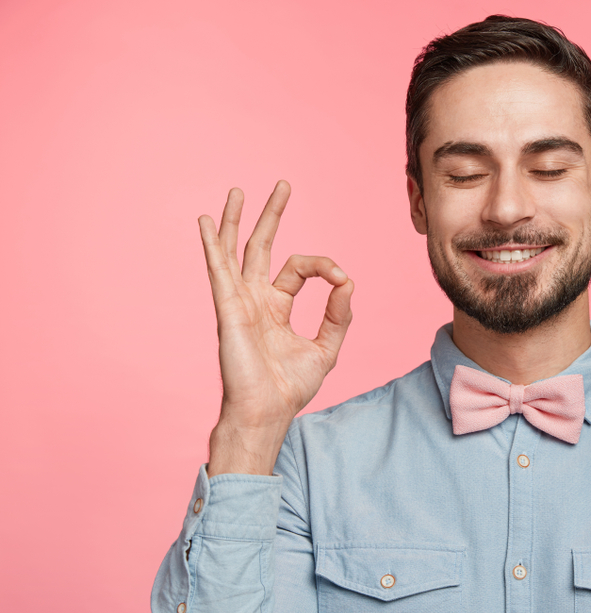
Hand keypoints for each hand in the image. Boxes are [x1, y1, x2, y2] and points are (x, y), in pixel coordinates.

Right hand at [198, 181, 353, 476]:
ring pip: (235, 251)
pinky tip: (206, 221)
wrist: (267, 412)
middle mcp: (255, 300)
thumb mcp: (326, 348)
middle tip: (283, 185)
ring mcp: (239, 302)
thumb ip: (338, 315)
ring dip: (236, 220)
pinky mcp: (228, 309)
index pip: (299, 269)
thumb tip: (347, 282)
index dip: (323, 267)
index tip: (341, 280)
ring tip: (238, 190)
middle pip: (262, 247)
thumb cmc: (290, 388)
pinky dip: (212, 244)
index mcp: (276, 307)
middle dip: (272, 215)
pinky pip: (219, 270)